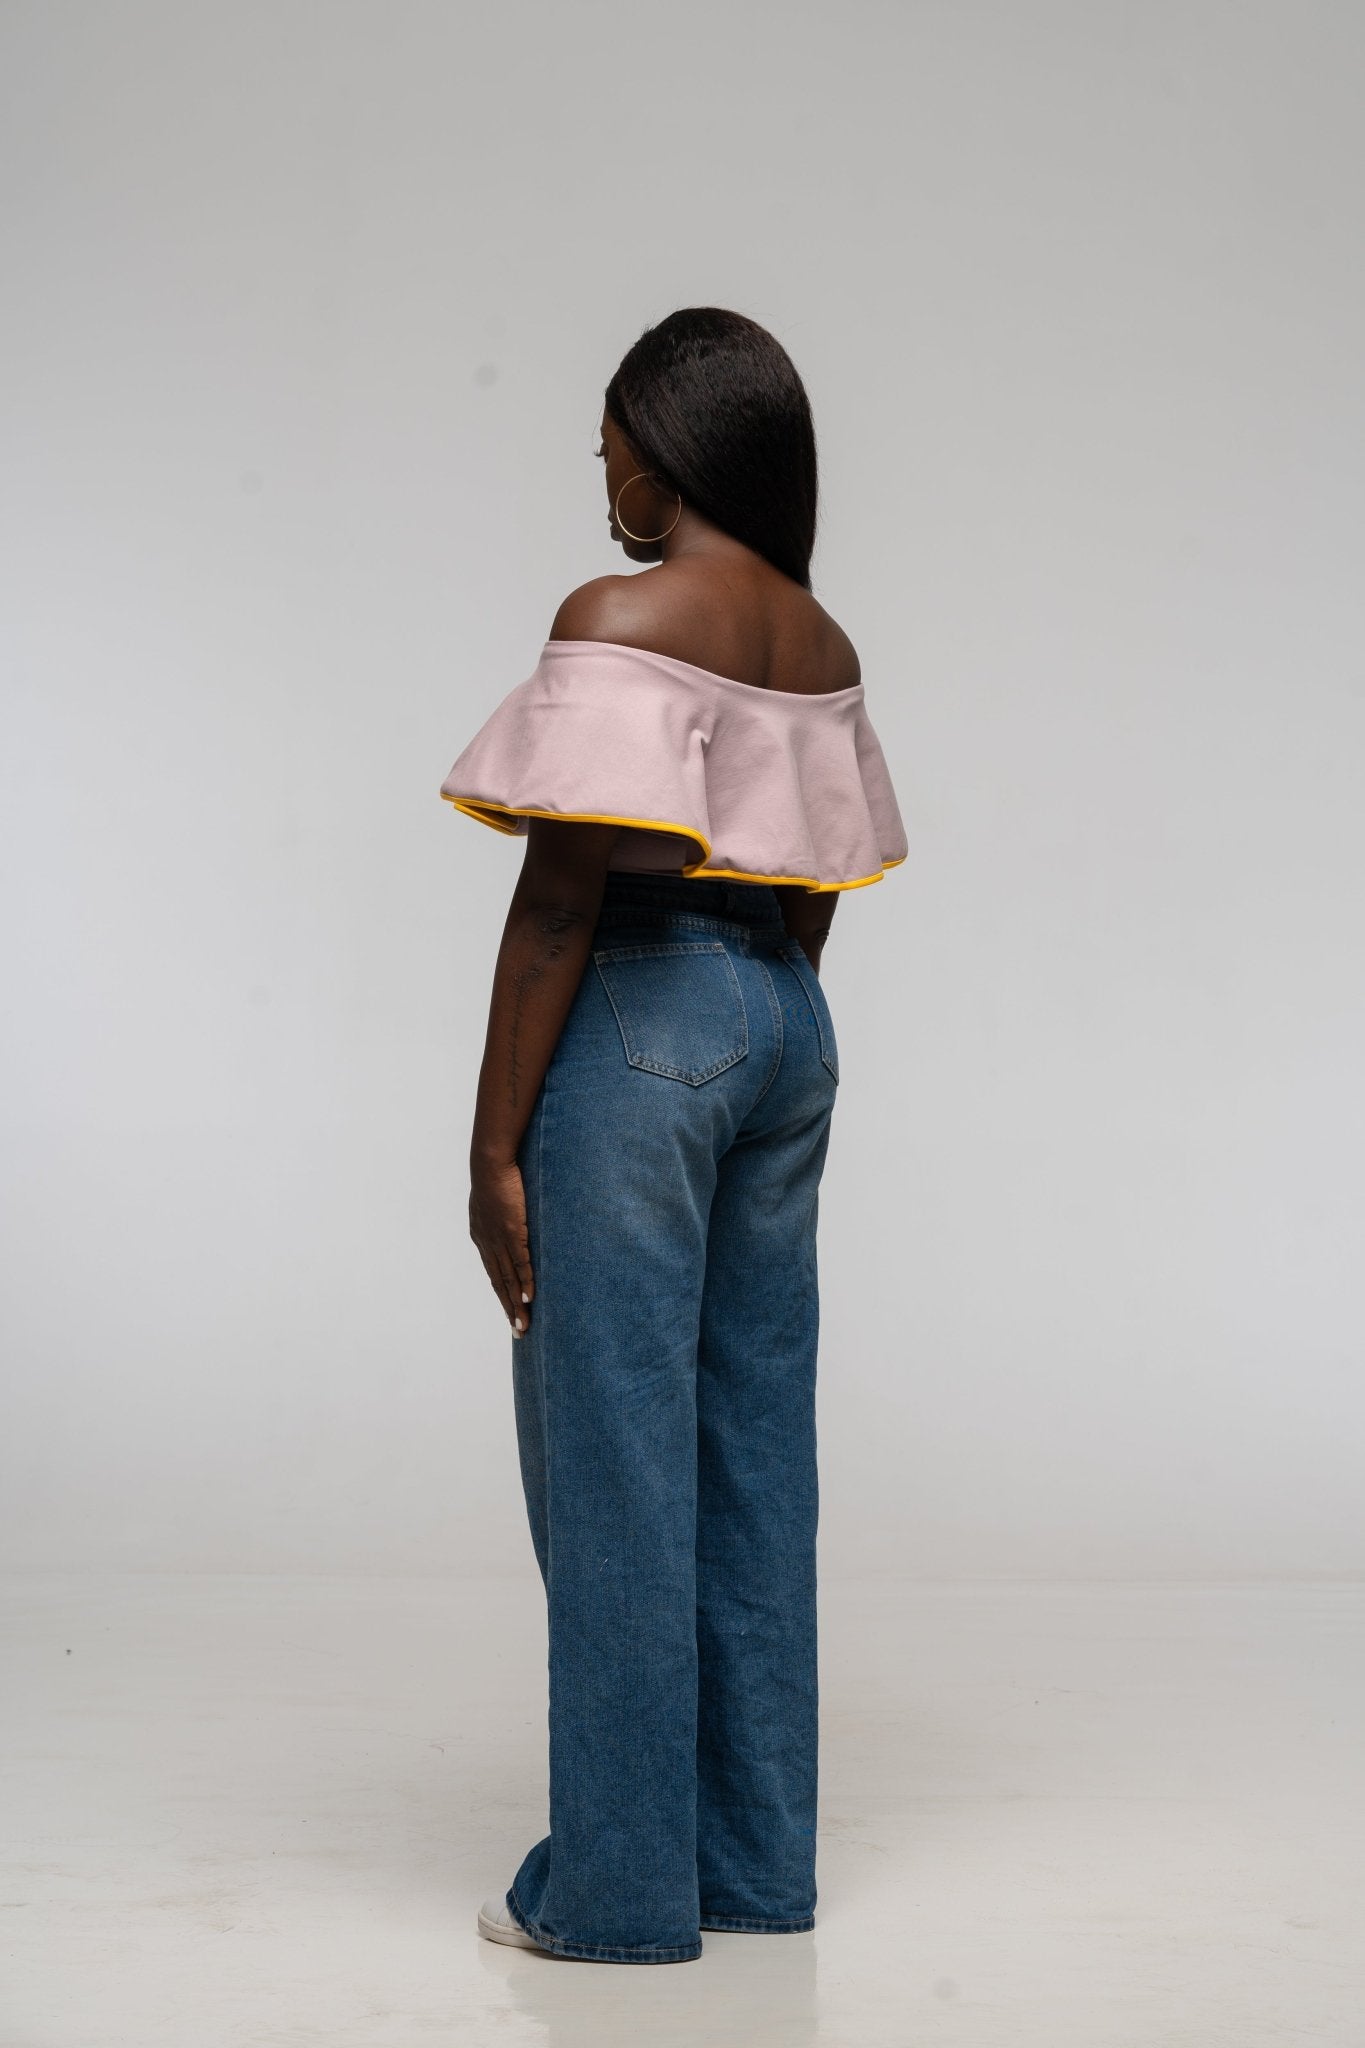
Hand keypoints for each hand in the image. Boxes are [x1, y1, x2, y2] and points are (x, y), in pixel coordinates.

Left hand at [469, 1157, 535, 1337]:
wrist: (490, 1162)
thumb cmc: (495, 1174)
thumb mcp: (494, 1198)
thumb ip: (502, 1213)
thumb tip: (512, 1214)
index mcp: (481, 1237)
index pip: (493, 1272)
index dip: (502, 1293)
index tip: (509, 1311)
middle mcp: (487, 1244)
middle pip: (499, 1283)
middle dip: (508, 1308)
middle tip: (518, 1332)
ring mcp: (499, 1240)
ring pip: (508, 1279)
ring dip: (516, 1304)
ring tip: (523, 1325)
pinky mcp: (512, 1232)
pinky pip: (520, 1263)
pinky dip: (525, 1282)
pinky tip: (529, 1299)